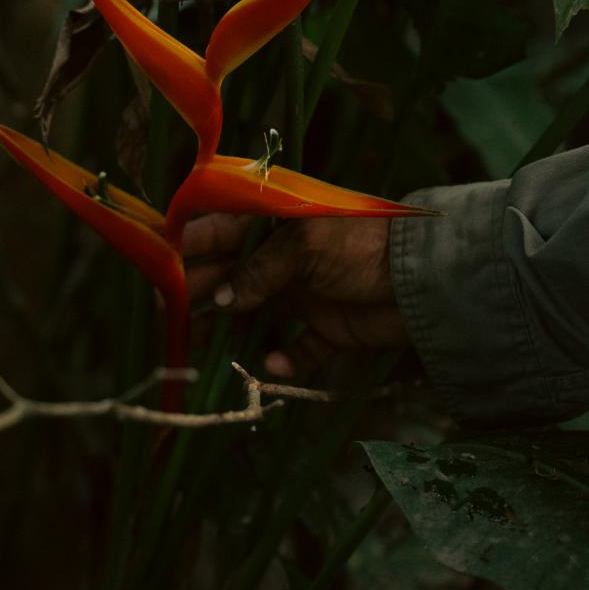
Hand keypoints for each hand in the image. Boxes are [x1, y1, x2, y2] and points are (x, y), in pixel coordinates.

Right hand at [183, 214, 406, 378]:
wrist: (426, 279)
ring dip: (232, 334)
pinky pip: (296, 349)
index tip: (163, 269)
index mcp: (276, 225)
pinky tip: (273, 364)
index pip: (222, 231)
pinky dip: (283, 359)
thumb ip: (260, 270)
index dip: (191, 248)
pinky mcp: (326, 330)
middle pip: (230, 279)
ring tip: (208, 353)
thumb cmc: (361, 246)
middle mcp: (283, 259)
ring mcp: (303, 295)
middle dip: (203, 297)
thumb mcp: (305, 245)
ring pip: (254, 317)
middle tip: (174, 320)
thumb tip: (221, 300)